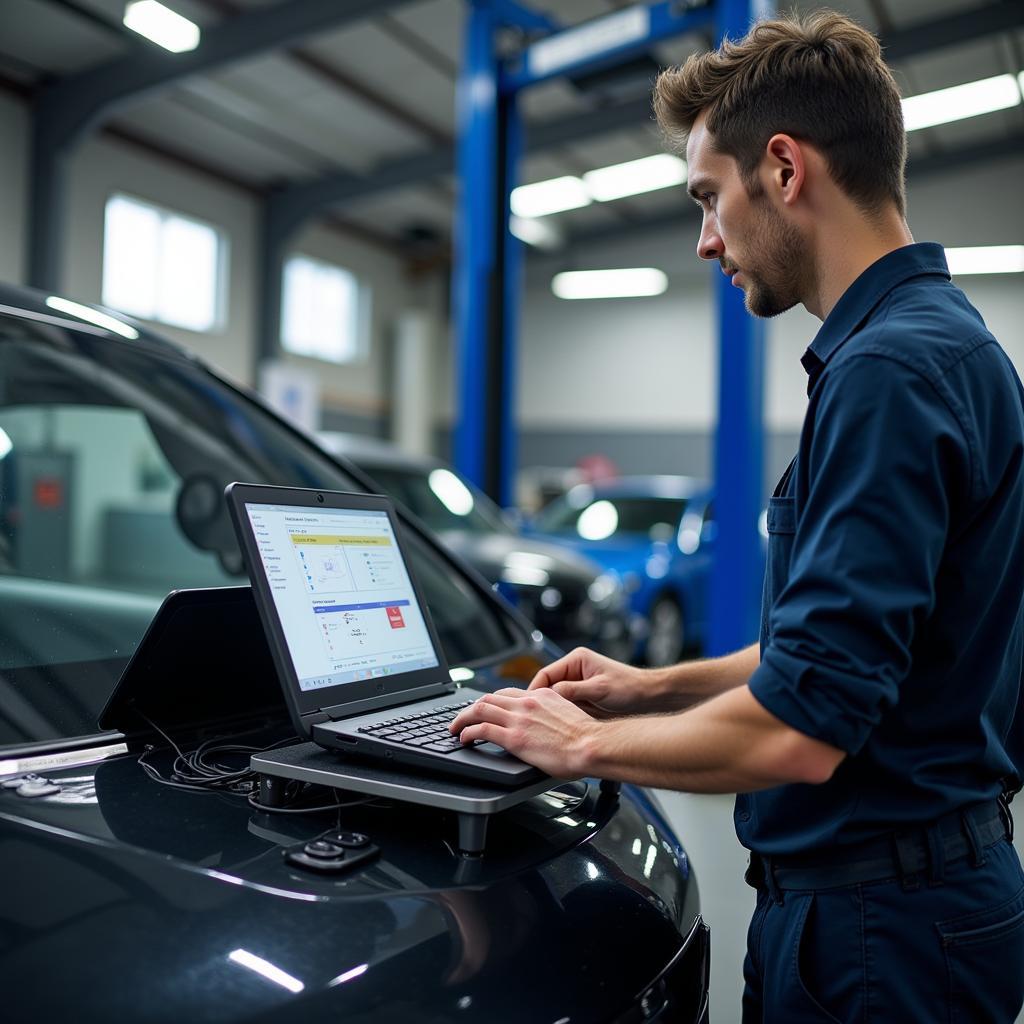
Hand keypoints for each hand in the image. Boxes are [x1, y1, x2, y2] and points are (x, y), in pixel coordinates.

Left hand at [449, 687, 598, 778]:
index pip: (507, 692)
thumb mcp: (569, 714)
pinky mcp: (514, 737)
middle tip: (462, 718)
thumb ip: (552, 714)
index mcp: (541, 695)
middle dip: (471, 708)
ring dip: (462, 718)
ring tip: (455, 728)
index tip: (484, 709)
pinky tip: (464, 738)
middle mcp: (527, 702)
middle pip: (489, 697)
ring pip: (479, 709)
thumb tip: (548, 723)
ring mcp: (519, 719)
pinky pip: (481, 729)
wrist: (592, 745)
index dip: (491, 701)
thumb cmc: (587, 737)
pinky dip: (468, 732)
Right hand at [528, 647, 657, 715]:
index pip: (545, 674)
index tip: (527, 706)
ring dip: (551, 709)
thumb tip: (550, 695)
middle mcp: (575, 669)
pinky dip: (561, 714)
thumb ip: (573, 691)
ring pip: (555, 697)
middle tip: (532, 719)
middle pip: (547, 686)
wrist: (649, 697)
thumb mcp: (599, 689)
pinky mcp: (583, 696)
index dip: (534, 691)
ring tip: (544, 724)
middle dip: (540, 702)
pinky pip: (566, 705)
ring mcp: (579, 683)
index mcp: (576, 659)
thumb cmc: (629, 688)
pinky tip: (559, 725)